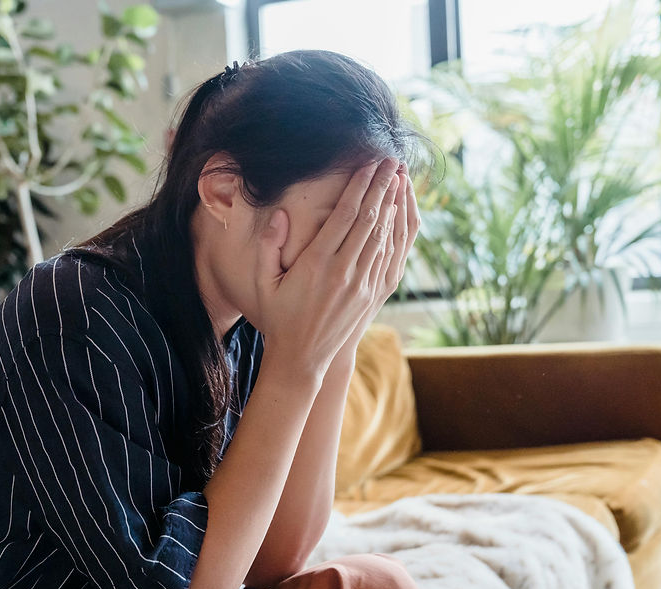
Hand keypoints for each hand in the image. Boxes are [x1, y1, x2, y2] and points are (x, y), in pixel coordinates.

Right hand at [250, 158, 402, 379]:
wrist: (302, 357)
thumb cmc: (277, 316)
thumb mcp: (262, 282)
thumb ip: (268, 246)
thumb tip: (281, 214)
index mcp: (316, 265)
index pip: (344, 216)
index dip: (359, 187)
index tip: (367, 164)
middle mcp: (344, 272)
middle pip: (369, 219)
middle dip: (381, 186)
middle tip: (390, 159)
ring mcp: (362, 284)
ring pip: (384, 235)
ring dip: (393, 203)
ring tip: (398, 177)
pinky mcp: (373, 295)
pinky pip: (390, 255)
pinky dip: (396, 230)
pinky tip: (398, 211)